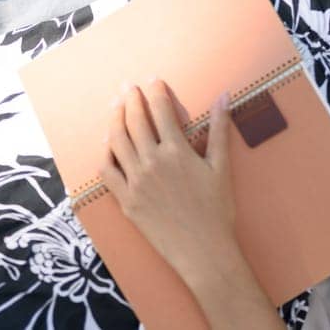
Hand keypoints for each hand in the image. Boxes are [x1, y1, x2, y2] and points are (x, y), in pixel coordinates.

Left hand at [101, 78, 240, 281]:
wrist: (202, 250)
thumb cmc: (217, 209)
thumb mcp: (221, 166)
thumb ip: (219, 128)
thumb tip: (223, 95)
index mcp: (176, 151)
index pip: (161, 112)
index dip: (156, 92)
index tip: (152, 79)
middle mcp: (152, 162)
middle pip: (135, 122)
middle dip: (131, 99)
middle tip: (128, 86)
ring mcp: (135, 182)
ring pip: (118, 142)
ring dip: (115, 119)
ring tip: (116, 106)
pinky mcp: (126, 201)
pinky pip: (108, 172)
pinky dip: (105, 154)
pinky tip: (107, 144)